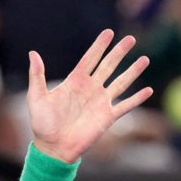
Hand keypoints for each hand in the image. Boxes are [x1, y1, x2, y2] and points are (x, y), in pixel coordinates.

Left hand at [27, 30, 151, 162]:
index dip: (99, 46)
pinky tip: (148, 90)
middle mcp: (90, 89)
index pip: (90, 59)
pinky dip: (137, 99)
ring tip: (144, 59)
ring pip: (120, 82)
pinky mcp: (107, 117)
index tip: (108, 32)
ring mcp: (100, 102)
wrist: (52, 147)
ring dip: (133, 72)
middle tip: (130, 38)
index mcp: (75, 82)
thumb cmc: (42, 123)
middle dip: (119, 52)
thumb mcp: (37, 97)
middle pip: (108, 66)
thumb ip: (37, 75)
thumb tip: (32, 53)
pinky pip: (125, 105)